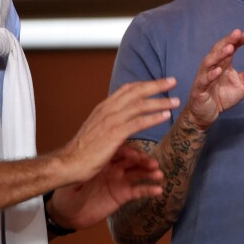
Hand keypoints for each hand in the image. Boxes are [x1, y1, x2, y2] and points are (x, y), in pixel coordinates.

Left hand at [48, 144, 165, 229]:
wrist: (67, 212)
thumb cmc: (68, 192)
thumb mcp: (75, 178)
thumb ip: (86, 168)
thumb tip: (92, 156)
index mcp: (104, 159)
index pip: (121, 150)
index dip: (131, 152)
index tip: (137, 155)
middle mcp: (115, 167)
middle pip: (133, 160)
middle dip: (144, 161)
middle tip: (153, 163)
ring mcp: (120, 180)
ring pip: (138, 173)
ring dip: (150, 173)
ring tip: (159, 174)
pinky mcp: (123, 194)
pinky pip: (138, 191)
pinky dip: (149, 190)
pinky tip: (158, 190)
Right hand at [56, 78, 179, 185]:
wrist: (68, 163)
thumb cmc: (83, 148)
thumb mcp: (96, 126)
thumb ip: (110, 117)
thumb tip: (123, 113)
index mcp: (104, 106)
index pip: (128, 88)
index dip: (145, 83)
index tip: (160, 81)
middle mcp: (108, 109)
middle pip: (136, 91)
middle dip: (156, 85)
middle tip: (173, 80)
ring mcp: (111, 121)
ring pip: (140, 105)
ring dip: (160, 101)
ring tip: (175, 101)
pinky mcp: (114, 134)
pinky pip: (138, 123)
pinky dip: (153, 117)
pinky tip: (165, 116)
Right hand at [184, 29, 243, 130]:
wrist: (207, 114)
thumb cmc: (223, 95)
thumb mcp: (243, 84)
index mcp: (223, 63)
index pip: (229, 47)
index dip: (238, 40)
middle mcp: (212, 66)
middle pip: (218, 50)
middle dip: (227, 41)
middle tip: (237, 33)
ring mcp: (204, 77)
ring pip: (209, 62)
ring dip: (219, 54)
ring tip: (230, 48)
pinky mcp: (199, 89)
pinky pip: (204, 80)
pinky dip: (210, 75)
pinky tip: (218, 70)